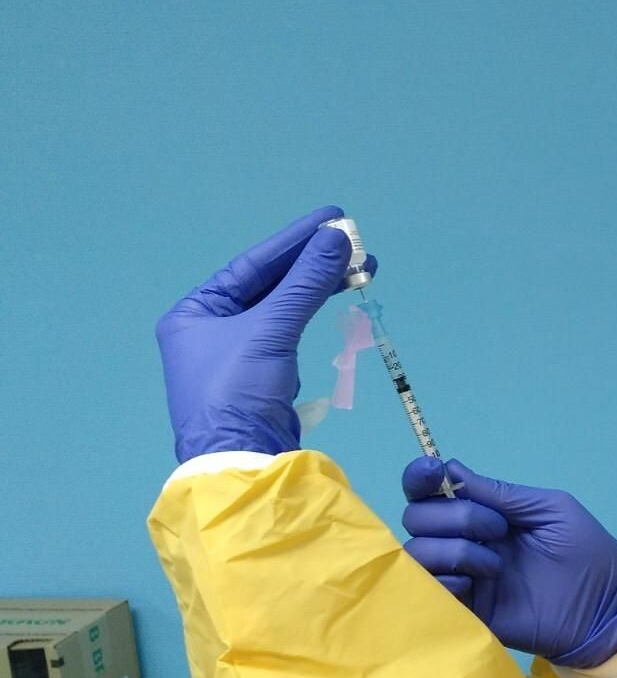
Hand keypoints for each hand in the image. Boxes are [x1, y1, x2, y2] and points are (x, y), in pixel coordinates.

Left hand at [155, 207, 374, 462]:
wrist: (241, 459)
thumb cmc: (238, 389)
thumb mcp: (270, 330)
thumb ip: (305, 283)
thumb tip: (337, 239)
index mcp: (196, 312)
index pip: (253, 265)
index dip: (295, 240)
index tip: (334, 219)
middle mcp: (211, 329)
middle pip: (270, 285)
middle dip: (314, 265)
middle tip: (356, 245)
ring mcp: (236, 354)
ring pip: (284, 310)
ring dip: (319, 289)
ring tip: (360, 271)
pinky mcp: (261, 377)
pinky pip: (289, 334)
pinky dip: (313, 317)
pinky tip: (334, 304)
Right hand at [401, 458, 616, 667]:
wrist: (606, 609)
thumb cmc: (587, 554)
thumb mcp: (552, 509)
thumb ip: (502, 493)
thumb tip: (451, 468)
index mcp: (484, 514)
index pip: (431, 492)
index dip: (421, 478)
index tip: (436, 474)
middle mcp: (465, 541)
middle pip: (417, 518)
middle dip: (452, 516)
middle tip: (498, 529)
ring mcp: (462, 576)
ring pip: (417, 553)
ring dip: (452, 550)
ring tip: (495, 564)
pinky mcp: (466, 611)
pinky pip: (430, 590)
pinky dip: (446, 580)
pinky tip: (478, 583)